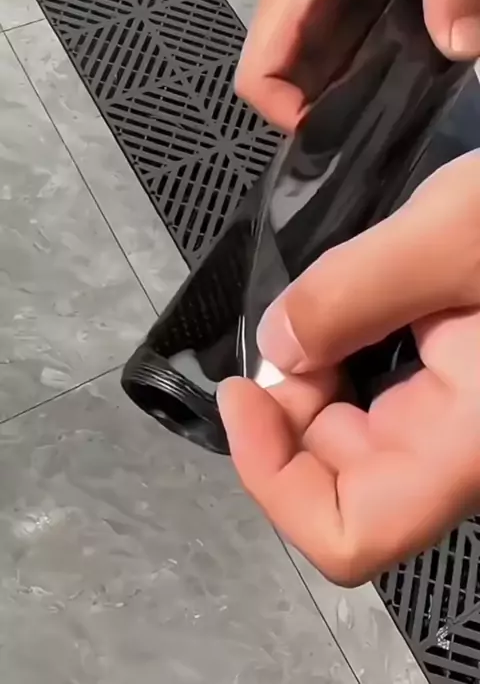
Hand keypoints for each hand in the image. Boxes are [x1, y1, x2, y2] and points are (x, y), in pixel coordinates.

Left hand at [218, 153, 479, 586]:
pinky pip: (383, 402)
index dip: (273, 481)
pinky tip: (353, 307)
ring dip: (315, 379)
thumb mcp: (458, 229)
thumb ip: (357, 289)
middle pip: (338, 479)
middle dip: (289, 406)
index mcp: (473, 441)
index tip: (243, 393)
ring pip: (355, 439)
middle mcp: (465, 452)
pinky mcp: (463, 392)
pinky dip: (346, 360)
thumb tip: (276, 348)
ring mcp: (463, 424)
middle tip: (291, 319)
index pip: (353, 534)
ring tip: (323, 302)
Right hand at [236, 0, 479, 131]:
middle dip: (312, 110)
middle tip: (363, 124)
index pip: (255, 74)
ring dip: (330, 93)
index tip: (324, 128)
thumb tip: (461, 46)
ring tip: (378, 103)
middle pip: (276, 80)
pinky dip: (347, 69)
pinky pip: (324, 47)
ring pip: (300, 68)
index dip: (280, 112)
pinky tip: (387, 69)